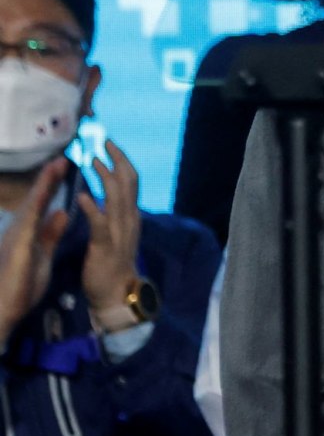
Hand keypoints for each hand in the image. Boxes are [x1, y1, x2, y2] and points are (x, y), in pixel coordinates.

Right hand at [0, 161, 69, 341]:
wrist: (4, 307)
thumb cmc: (21, 282)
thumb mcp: (42, 252)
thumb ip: (50, 232)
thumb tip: (61, 212)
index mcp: (29, 231)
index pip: (43, 204)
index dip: (52, 185)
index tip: (64, 166)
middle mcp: (20, 230)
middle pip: (36, 200)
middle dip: (48, 179)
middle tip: (62, 157)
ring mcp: (16, 237)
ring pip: (31, 207)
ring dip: (43, 187)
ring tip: (55, 167)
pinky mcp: (18, 249)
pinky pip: (28, 226)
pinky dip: (36, 211)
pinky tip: (43, 198)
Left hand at [77, 140, 143, 329]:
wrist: (116, 293)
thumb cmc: (111, 262)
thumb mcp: (115, 232)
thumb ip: (112, 211)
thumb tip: (105, 190)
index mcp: (130, 215)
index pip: (131, 180)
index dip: (121, 160)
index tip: (109, 143)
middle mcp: (129, 219)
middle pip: (129, 182)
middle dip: (116, 160)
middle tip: (103, 142)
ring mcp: (120, 232)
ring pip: (118, 197)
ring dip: (105, 177)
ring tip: (92, 161)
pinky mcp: (105, 246)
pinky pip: (100, 223)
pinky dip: (92, 207)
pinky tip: (81, 195)